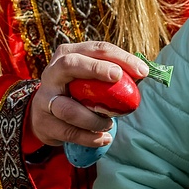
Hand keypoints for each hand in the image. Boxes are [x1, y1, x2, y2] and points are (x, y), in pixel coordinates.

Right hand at [30, 41, 147, 149]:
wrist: (44, 114)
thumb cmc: (77, 91)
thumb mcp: (91, 77)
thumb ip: (115, 74)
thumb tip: (145, 73)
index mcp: (69, 54)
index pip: (96, 49)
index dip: (121, 57)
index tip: (142, 71)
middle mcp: (53, 72)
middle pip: (71, 64)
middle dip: (96, 69)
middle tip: (118, 78)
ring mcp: (45, 97)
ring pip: (68, 108)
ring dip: (93, 119)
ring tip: (110, 124)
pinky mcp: (44, 122)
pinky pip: (68, 132)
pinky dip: (89, 138)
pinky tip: (104, 139)